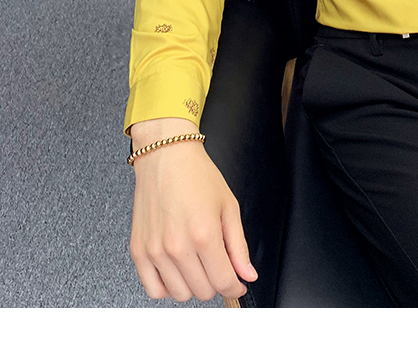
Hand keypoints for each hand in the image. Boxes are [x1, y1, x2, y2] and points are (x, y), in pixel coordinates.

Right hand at [129, 118, 257, 302]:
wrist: (165, 156)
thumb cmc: (197, 175)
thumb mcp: (229, 206)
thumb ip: (239, 246)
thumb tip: (247, 274)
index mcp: (204, 234)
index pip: (224, 281)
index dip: (236, 286)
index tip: (238, 282)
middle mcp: (177, 246)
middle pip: (203, 291)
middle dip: (217, 281)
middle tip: (218, 263)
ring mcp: (155, 251)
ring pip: (180, 294)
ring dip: (194, 284)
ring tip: (198, 261)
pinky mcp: (138, 251)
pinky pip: (153, 290)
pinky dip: (168, 287)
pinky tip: (177, 270)